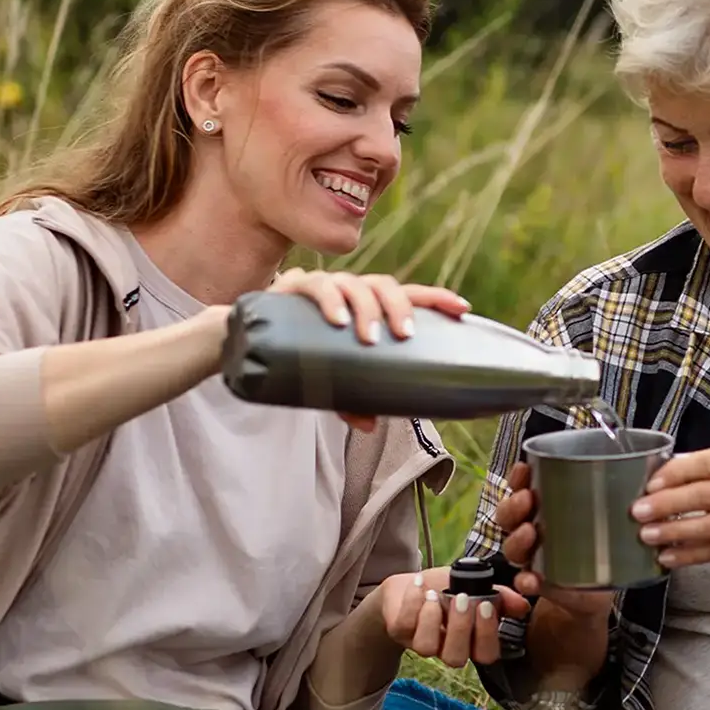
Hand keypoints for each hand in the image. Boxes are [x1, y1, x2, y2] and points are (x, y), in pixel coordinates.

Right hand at [270, 268, 469, 429]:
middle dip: (399, 307)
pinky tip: (336, 320)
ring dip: (367, 308)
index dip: (437, 298)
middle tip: (403, 336)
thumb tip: (372, 425)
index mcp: (368, 307)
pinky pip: (316, 286)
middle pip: (385, 285)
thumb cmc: (300, 356)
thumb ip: (351, 399)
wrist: (246, 340)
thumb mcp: (330, 381)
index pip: (409, 294)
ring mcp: (324, 286)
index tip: (462, 308)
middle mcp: (351, 291)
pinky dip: (329, 301)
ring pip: (355, 283)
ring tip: (368, 338)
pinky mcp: (293, 287)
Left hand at [380, 568, 530, 666]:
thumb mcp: (476, 586)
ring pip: (427, 648)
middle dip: (461, 628)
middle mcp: (446, 648)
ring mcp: (420, 642)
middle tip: (463, 599)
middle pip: (456, 658)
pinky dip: (413, 601)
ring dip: (433, 619)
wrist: (410, 583)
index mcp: (471, 641)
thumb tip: (523, 605)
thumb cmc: (447, 587)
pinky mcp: (398, 631)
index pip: (486, 654)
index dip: (487, 635)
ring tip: (436, 595)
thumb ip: (500, 595)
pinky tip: (420, 584)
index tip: (486, 605)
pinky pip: (404, 625)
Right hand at [496, 462, 613, 619]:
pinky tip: (531, 579)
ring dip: (516, 539)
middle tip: (526, 498)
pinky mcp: (538, 582)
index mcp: (541, 508)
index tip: (524, 468)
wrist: (598, 589)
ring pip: (511, 546)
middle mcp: (529, 530)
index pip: (521, 487)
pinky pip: (524, 581)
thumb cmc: (599, 543)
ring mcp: (531, 557)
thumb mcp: (605, 515)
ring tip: (529, 532)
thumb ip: (610, 495)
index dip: (518, 477)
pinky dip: (525, 580)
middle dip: (513, 505)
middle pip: (508, 514)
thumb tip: (632, 469)